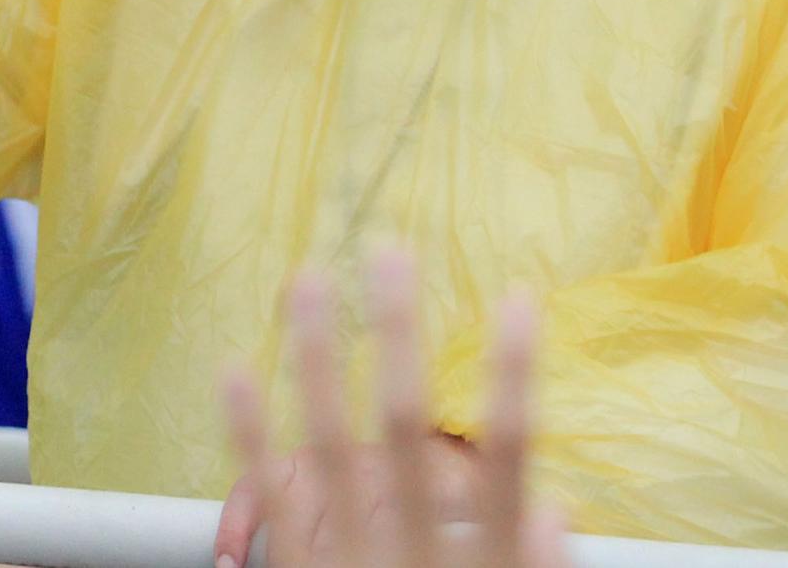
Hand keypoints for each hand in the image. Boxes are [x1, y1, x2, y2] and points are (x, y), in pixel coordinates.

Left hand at [217, 252, 568, 567]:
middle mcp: (409, 558)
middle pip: (407, 430)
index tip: (517, 300)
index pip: (510, 460)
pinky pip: (268, 500)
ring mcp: (349, 566)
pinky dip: (248, 435)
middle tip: (388, 251)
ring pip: (328, 447)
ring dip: (318, 359)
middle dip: (398, 336)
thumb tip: (554, 509)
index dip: (515, 378)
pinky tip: (233, 371)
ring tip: (308, 281)